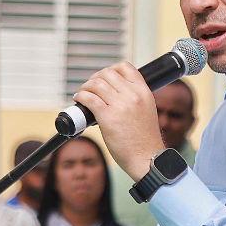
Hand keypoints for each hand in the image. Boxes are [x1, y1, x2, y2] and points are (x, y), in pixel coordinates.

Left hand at [73, 63, 164, 179]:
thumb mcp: (147, 110)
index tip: (104, 77)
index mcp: (144, 92)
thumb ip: (134, 98)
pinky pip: (89, 99)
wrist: (146, 158)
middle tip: (90, 87)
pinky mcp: (108, 117)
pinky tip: (79, 100)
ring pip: (96, 84)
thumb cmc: (145, 139)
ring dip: (86, 87)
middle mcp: (133, 95)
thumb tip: (113, 92)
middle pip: (107, 74)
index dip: (111, 69)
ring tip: (83, 94)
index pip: (125, 67)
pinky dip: (81, 96)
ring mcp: (120, 105)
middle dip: (95, 78)